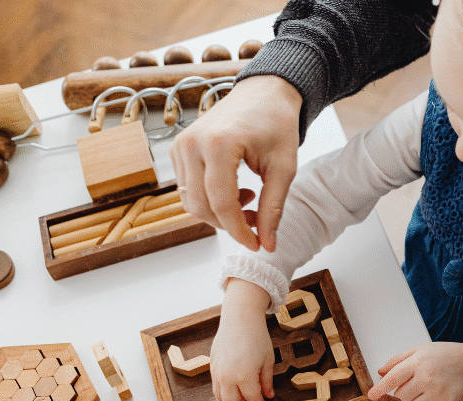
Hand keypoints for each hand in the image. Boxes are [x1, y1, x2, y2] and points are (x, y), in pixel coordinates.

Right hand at [170, 75, 301, 251]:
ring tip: (250, 200)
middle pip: (200, 207)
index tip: (256, 245)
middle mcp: (192, 143)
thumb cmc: (276, 124)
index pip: (222, 204)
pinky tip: (235, 190)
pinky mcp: (178, 149)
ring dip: (219, 213)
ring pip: (191, 202)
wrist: (263, 93)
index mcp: (219, 144)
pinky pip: (187, 189)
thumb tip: (267, 244)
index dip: (239, 231)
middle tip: (257, 221)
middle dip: (228, 224)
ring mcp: (180, 145)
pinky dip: (210, 200)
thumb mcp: (284, 168)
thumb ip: (274, 208)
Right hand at [210, 279, 274, 400]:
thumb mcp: (268, 360)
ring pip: (221, 399)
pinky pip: (215, 387)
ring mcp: (217, 372)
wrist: (239, 318)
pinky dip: (224, 391)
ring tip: (244, 394)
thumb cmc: (256, 336)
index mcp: (244, 375)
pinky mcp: (211, 366)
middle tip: (254, 400)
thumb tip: (268, 396)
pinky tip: (235, 384)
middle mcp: (227, 376)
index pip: (252, 399)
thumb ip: (267, 381)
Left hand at [368, 342, 462, 400]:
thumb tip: (380, 373)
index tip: (371, 397)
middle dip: (395, 398)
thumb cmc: (442, 356)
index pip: (393, 379)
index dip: (379, 390)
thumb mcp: (418, 350)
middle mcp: (428, 378)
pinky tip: (430, 397)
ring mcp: (438, 394)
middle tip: (397, 395)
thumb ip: (396, 361)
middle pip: (400, 397)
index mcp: (418, 362)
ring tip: (416, 393)